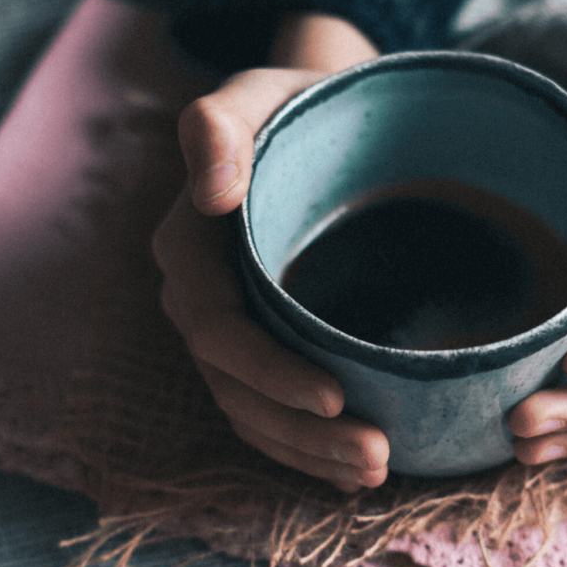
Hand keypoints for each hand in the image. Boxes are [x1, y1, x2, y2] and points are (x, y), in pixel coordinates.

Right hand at [153, 16, 388, 491]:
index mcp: (191, 247)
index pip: (216, 329)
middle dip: (299, 432)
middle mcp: (200, 296)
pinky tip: (353, 467)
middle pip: (235, 386)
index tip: (336, 399)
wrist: (318, 120)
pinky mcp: (260, 344)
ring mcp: (229, 328)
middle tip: (375, 457)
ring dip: (307, 452)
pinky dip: (305, 446)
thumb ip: (222, 125)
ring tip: (375, 471)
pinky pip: (267, 411)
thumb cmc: (295, 105)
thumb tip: (212, 191)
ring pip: (252, 411)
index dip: (269, 373)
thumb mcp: (261, 95)